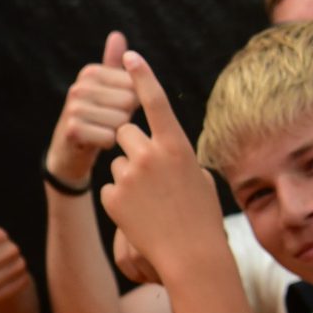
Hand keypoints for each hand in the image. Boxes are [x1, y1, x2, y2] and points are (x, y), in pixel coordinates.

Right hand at [47, 31, 140, 184]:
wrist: (68, 152)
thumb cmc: (95, 118)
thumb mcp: (104, 90)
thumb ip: (113, 64)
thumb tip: (117, 34)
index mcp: (91, 72)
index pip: (135, 84)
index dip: (132, 101)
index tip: (114, 107)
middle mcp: (80, 86)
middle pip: (129, 102)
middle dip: (125, 117)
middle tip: (108, 122)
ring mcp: (74, 107)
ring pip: (121, 120)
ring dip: (117, 132)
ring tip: (101, 131)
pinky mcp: (72, 129)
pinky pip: (110, 137)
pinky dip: (108, 144)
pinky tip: (96, 143)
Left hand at [97, 54, 227, 287]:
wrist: (189, 256)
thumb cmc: (202, 217)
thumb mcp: (199, 179)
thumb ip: (178, 156)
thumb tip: (165, 150)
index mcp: (176, 146)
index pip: (155, 101)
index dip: (141, 76)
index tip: (129, 55)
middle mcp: (149, 155)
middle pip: (125, 131)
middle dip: (130, 144)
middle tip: (147, 171)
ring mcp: (128, 176)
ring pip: (117, 161)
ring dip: (127, 175)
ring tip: (149, 201)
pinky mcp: (112, 197)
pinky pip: (110, 187)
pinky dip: (120, 199)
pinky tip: (139, 215)